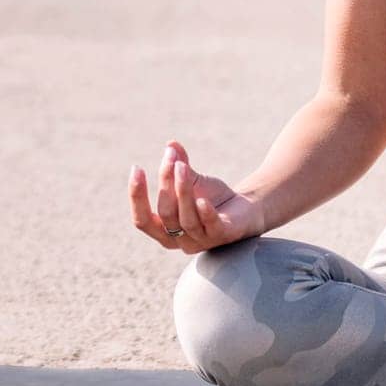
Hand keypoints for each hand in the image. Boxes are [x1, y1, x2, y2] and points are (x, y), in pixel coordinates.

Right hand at [128, 140, 265, 252]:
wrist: (248, 209)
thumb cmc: (213, 198)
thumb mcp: (193, 181)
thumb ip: (179, 166)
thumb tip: (170, 144)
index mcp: (166, 232)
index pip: (142, 220)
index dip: (136, 196)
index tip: (137, 168)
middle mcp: (180, 241)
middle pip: (165, 213)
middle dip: (165, 182)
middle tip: (170, 157)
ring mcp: (202, 241)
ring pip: (185, 218)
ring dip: (182, 189)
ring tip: (182, 165)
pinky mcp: (223, 237)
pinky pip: (211, 227)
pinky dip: (205, 213)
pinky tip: (202, 198)